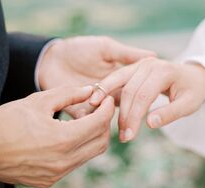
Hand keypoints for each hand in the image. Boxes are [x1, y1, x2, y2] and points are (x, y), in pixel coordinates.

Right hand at [0, 86, 114, 187]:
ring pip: (90, 154)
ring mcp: (57, 174)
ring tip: (84, 121)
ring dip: (93, 137)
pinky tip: (69, 136)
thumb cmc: (6, 122)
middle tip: (98, 110)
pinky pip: (75, 163)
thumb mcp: (38, 101)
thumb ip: (68, 95)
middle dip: (104, 123)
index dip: (107, 108)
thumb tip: (90, 90)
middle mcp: (63, 161)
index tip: (107, 99)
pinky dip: (79, 148)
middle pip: (101, 142)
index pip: (99, 123)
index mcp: (62, 139)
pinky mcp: (49, 180)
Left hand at [37, 36, 155, 117]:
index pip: (133, 91)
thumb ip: (127, 54)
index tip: (142, 98)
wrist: (51, 57)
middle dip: (127, 114)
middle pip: (123, 107)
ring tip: (107, 117)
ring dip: (108, 118)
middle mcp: (109, 95)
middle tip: (129, 119)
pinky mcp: (79, 112)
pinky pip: (87, 122)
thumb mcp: (106, 48)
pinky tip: (91, 119)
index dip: (137, 96)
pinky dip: (90, 122)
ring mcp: (95, 105)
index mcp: (119, 81)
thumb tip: (154, 55)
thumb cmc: (80, 49)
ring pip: (107, 116)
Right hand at [89, 57, 204, 141]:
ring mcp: (140, 64)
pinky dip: (107, 90)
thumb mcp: (189, 104)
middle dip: (123, 115)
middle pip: (129, 91)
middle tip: (122, 137)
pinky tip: (98, 104)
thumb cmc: (193, 91)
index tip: (128, 137)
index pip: (143, 97)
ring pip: (118, 82)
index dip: (134, 118)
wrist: (195, 75)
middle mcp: (149, 64)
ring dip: (108, 101)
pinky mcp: (134, 67)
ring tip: (102, 119)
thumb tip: (149, 123)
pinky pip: (117, 78)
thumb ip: (170, 113)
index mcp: (163, 71)